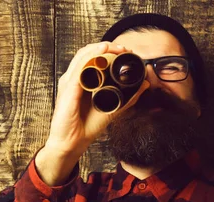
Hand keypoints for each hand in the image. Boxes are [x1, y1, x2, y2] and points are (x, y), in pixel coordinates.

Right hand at [35, 42, 149, 185]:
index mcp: (82, 82)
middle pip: (88, 53)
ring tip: (117, 47)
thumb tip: (144, 84)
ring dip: (102, 47)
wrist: (72, 143)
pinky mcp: (69, 89)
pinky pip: (80, 67)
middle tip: (124, 49)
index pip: (93, 58)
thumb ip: (128, 97)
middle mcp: (74, 79)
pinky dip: (92, 56)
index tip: (125, 52)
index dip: (108, 51)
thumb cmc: (86, 127)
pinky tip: (102, 50)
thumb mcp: (112, 108)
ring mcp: (70, 83)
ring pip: (84, 55)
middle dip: (107, 46)